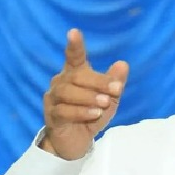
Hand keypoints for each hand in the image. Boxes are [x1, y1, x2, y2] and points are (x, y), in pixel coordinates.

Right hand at [41, 29, 128, 159]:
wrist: (77, 143)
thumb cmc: (91, 115)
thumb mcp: (109, 99)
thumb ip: (114, 83)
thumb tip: (123, 63)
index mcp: (74, 75)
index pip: (74, 57)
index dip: (74, 45)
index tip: (74, 32)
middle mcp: (60, 83)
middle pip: (76, 76)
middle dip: (98, 82)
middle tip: (116, 90)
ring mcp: (53, 100)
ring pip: (67, 92)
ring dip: (89, 96)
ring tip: (104, 103)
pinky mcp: (52, 117)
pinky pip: (63, 111)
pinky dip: (81, 111)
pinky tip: (94, 114)